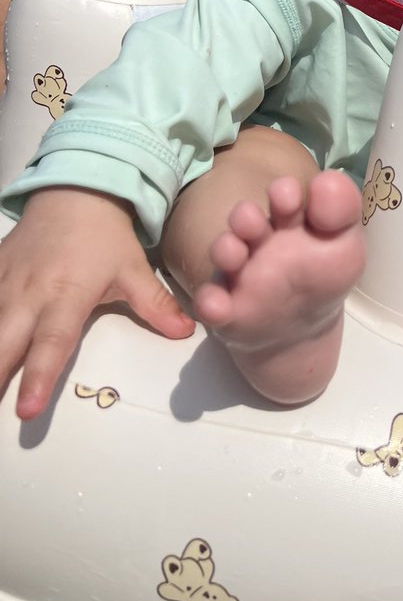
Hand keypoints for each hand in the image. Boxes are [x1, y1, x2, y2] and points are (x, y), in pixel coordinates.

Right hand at [0, 187, 193, 419]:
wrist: (76, 190)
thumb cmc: (106, 237)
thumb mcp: (134, 269)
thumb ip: (156, 304)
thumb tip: (186, 332)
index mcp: (67, 295)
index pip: (52, 342)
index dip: (39, 376)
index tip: (26, 411)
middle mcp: (29, 293)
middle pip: (4, 342)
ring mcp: (5, 283)